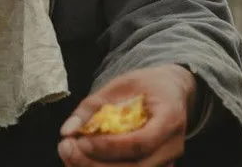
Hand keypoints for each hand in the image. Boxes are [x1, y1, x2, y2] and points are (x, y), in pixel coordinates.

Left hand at [58, 64, 195, 166]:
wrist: (174, 92)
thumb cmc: (148, 85)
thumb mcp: (121, 84)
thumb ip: (93, 105)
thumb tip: (67, 130)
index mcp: (170, 119)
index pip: (140, 143)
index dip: (108, 147)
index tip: (81, 141)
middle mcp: (172, 147)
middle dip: (95, 164)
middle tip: (67, 149)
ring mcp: (167, 162)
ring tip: (70, 154)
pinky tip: (83, 160)